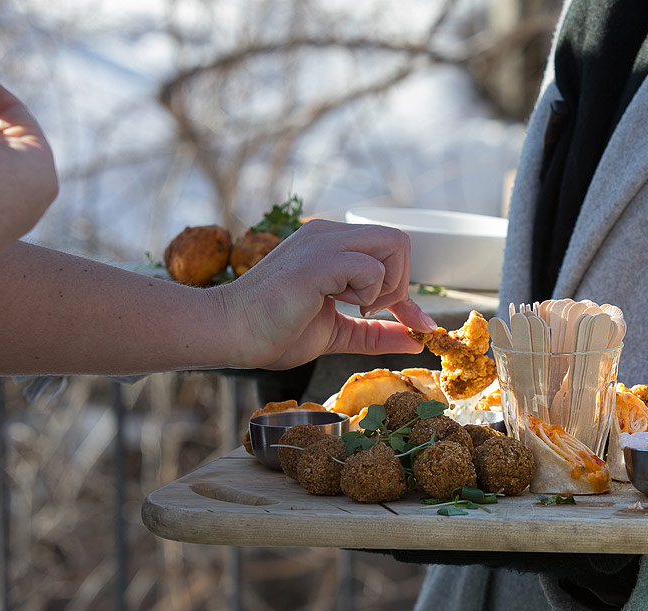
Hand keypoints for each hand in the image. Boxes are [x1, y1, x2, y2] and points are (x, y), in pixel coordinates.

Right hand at [214, 219, 436, 369]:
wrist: (231, 332)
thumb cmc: (274, 331)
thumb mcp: (338, 332)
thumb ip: (375, 333)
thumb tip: (416, 338)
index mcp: (333, 245)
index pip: (391, 252)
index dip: (406, 292)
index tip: (412, 323)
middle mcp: (331, 234)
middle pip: (401, 242)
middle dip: (401, 285)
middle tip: (370, 312)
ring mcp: (324, 242)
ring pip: (394, 245)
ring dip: (386, 287)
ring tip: (353, 308)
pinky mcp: (318, 260)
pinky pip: (370, 267)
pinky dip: (368, 293)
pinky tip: (336, 304)